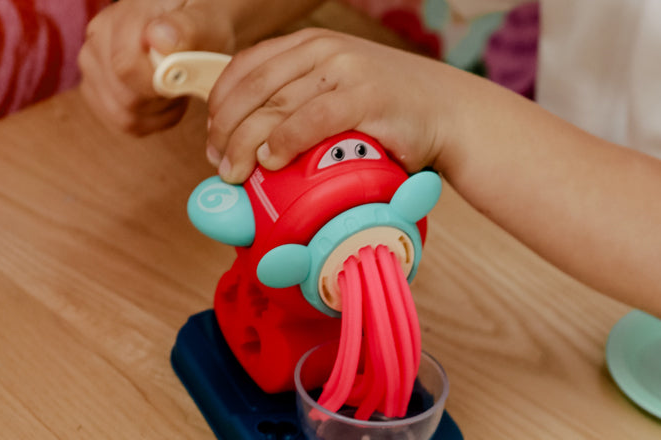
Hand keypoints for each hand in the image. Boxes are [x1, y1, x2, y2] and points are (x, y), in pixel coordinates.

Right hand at [78, 0, 235, 135]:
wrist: (191, 26)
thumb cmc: (202, 22)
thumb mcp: (207, 19)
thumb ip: (187, 28)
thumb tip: (160, 39)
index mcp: (124, 16)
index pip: (127, 67)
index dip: (160, 86)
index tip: (184, 79)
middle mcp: (99, 37)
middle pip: (126, 98)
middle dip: (164, 102)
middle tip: (184, 84)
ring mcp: (93, 63)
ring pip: (123, 116)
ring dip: (158, 114)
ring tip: (174, 91)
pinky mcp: (96, 88)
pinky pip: (122, 123)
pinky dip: (150, 122)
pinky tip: (164, 103)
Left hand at [206, 29, 476, 181]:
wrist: (448, 113)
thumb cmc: (392, 116)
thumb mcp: (340, 97)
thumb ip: (304, 108)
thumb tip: (258, 147)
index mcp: (309, 45)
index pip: (246, 67)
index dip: (220, 105)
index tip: (213, 140)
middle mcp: (322, 50)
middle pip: (253, 88)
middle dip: (226, 129)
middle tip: (220, 166)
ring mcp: (343, 70)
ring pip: (274, 104)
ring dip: (246, 142)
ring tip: (236, 172)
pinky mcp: (363, 96)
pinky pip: (310, 118)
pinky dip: (284, 141)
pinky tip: (270, 161)